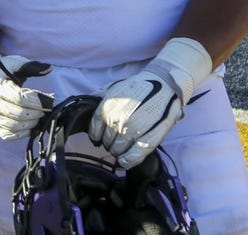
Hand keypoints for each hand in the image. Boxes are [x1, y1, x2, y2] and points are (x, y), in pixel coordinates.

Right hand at [0, 35, 53, 139]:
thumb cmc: (1, 70)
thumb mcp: (14, 63)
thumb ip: (31, 66)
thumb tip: (49, 68)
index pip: (18, 98)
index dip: (37, 101)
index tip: (51, 100)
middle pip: (16, 114)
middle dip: (36, 113)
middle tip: (47, 109)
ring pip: (12, 127)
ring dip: (30, 124)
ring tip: (40, 117)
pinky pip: (6, 135)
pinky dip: (21, 134)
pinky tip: (31, 126)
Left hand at [89, 37, 211, 167]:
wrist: (163, 85)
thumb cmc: (137, 87)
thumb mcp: (112, 87)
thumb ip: (97, 97)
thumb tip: (84, 105)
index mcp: (106, 107)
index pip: (94, 130)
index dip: (97, 136)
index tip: (100, 137)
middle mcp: (117, 119)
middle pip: (106, 142)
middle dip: (109, 143)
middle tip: (115, 140)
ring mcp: (132, 131)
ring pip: (118, 150)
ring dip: (118, 151)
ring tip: (123, 147)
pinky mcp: (148, 139)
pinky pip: (133, 156)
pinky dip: (127, 161)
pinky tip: (125, 161)